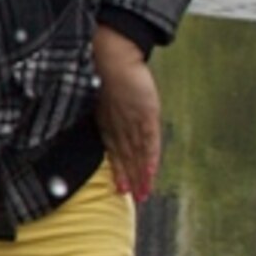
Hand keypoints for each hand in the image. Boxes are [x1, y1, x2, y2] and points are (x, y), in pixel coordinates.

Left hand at [93, 27, 161, 201]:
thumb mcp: (105, 93)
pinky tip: (150, 174)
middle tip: (135, 199)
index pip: (114, 152)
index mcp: (106, 121)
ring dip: (140, 177)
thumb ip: (109, 109)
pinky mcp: (145, 117)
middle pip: (125, 158)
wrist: (114, 57)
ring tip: (144, 194)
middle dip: (130, 180)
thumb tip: (109, 113)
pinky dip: (149, 160)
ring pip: (136, 155)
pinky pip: (148, 143)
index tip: (120, 189)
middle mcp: (118, 126)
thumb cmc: (108, 72)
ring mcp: (132, 123)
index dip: (118, 171)